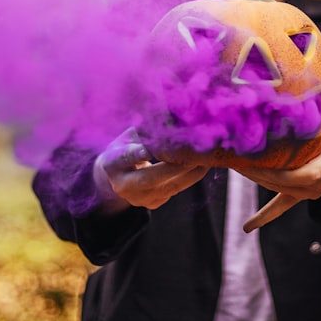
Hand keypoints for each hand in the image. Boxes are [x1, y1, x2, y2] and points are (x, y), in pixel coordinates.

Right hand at [93, 127, 208, 214]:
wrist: (119, 175)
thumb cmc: (128, 145)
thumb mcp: (130, 135)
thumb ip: (145, 129)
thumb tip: (168, 116)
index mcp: (112, 163)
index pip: (126, 157)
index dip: (138, 153)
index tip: (149, 148)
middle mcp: (122, 185)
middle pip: (150, 178)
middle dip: (175, 166)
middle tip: (196, 154)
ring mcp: (138, 199)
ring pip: (169, 187)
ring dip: (191, 172)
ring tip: (209, 158)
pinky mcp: (153, 204)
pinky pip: (175, 191)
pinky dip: (190, 178)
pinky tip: (203, 165)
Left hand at [237, 61, 320, 231]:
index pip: (306, 174)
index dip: (280, 173)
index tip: (258, 162)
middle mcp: (320, 184)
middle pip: (285, 184)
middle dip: (258, 173)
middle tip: (234, 157)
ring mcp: (308, 193)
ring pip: (277, 191)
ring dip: (255, 180)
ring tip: (231, 163)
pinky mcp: (299, 196)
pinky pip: (280, 209)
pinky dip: (264, 218)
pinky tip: (247, 228)